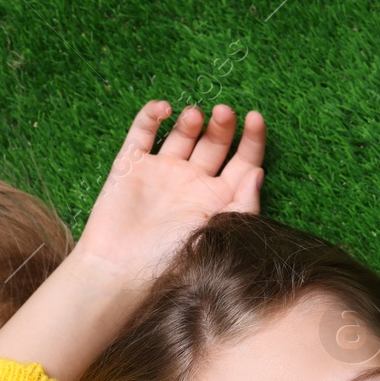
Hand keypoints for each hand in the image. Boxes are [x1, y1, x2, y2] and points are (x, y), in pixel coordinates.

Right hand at [72, 100, 266, 290]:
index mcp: (219, 198)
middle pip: (215, 143)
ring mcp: (163, 171)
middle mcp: (194, 181)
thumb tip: (259, 172)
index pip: (243, 161)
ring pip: (183, 134)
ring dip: (192, 120)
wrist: (120, 271)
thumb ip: (242, 205)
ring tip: (196, 116)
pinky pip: (143, 133)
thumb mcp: (218, 234)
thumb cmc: (173, 261)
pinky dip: (151, 115)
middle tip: (224, 113)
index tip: (255, 118)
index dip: (252, 139)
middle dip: (222, 125)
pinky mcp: (133, 165)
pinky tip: (164, 109)